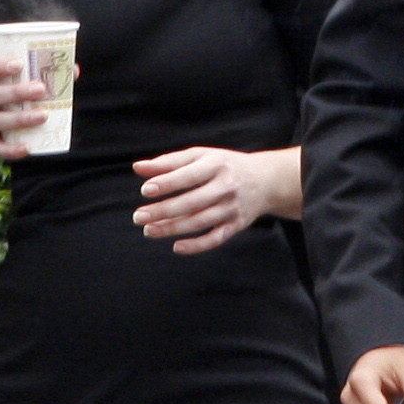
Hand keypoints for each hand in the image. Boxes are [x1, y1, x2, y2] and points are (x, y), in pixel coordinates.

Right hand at [0, 56, 48, 160]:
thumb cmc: (3, 100)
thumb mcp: (10, 84)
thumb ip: (37, 75)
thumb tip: (73, 70)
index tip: (20, 63)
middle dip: (16, 92)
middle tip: (41, 89)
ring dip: (20, 119)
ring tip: (43, 115)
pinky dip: (12, 149)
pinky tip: (28, 148)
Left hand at [132, 146, 293, 253]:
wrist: (266, 180)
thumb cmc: (225, 165)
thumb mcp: (201, 156)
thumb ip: (169, 162)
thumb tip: (137, 168)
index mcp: (217, 165)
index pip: (189, 176)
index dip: (167, 183)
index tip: (145, 190)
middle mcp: (226, 186)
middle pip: (192, 202)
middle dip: (163, 211)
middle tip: (138, 217)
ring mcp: (232, 207)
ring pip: (199, 222)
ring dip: (172, 229)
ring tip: (148, 230)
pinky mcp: (236, 225)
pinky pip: (215, 239)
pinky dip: (196, 246)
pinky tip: (176, 247)